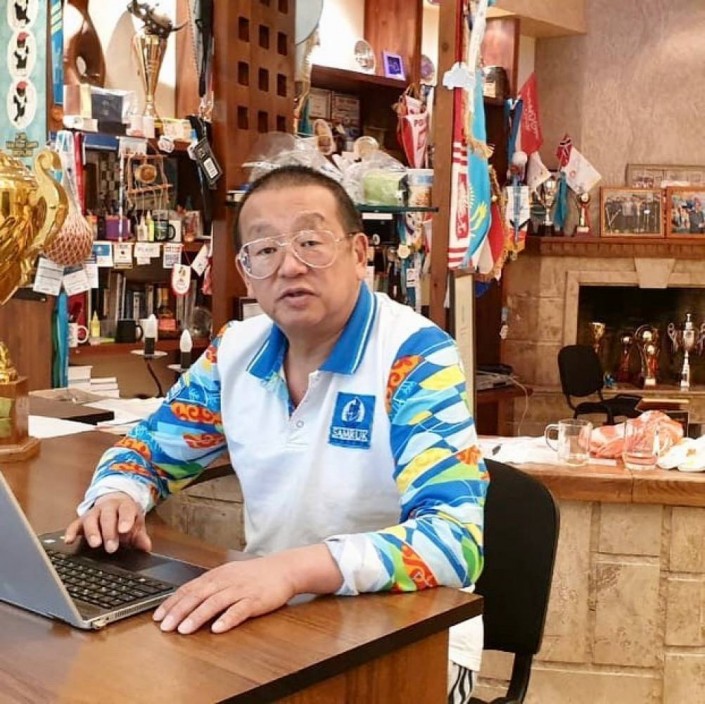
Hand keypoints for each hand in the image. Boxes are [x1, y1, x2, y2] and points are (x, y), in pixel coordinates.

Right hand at [64, 492, 151, 553]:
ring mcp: (93, 513)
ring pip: (91, 519)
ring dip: (92, 532)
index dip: (125, 520)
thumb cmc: (126, 516)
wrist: (114, 502)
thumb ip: (140, 535)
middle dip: (109, 532)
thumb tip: (146, 547)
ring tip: (95, 544)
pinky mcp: (81, 520)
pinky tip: (69, 541)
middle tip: (112, 547)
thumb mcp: (136, 523)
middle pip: (107, 516)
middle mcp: (108, 507)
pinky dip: (71, 532)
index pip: (126, 510)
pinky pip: (74, 524)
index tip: (125, 530)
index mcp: (124, 506)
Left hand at [153, 555, 296, 634]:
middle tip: (165, 626)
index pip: (189, 588)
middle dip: (179, 611)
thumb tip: (185, 599)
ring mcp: (241, 590)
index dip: (172, 602)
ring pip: (215, 603)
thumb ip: (209, 586)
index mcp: (217, 575)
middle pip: (198, 595)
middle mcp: (226, 581)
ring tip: (184, 630)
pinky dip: (228, 619)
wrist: (283, 569)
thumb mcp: (228, 575)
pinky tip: (218, 628)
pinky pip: (240, 610)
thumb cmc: (254, 575)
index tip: (157, 616)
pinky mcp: (256, 600)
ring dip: (198, 616)